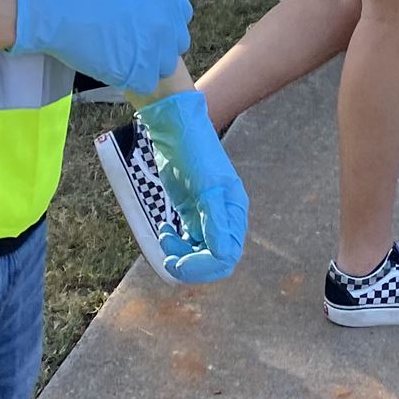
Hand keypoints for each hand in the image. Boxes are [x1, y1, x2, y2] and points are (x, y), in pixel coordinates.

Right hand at [7, 0, 192, 92]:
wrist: (55, 7)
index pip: (182, 17)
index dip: (162, 22)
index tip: (139, 23)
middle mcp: (165, 23)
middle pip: (175, 46)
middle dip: (157, 46)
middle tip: (126, 40)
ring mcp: (152, 49)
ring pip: (162, 68)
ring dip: (145, 65)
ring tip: (118, 54)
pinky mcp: (136, 72)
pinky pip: (146, 83)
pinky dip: (132, 79)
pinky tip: (112, 66)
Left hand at [135, 89, 247, 282]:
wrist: (177, 130)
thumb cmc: (195, 153)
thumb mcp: (206, 187)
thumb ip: (214, 220)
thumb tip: (223, 255)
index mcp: (234, 213)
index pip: (226, 256)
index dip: (203, 267)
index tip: (178, 263)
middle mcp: (224, 218)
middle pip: (215, 260)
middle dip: (191, 265)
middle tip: (168, 260)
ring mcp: (207, 216)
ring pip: (198, 253)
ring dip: (180, 253)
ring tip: (164, 236)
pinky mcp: (191, 213)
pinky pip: (187, 241)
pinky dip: (174, 242)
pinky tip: (164, 229)